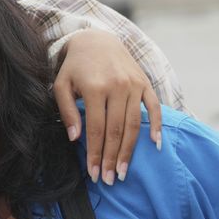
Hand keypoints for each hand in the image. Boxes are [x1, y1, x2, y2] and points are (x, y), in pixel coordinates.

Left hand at [53, 29, 162, 185]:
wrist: (96, 39)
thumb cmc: (75, 66)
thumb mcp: (61, 84)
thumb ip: (67, 111)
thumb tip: (75, 139)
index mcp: (95, 87)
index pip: (96, 129)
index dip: (95, 153)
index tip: (94, 174)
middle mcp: (117, 86)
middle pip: (116, 131)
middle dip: (112, 158)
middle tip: (110, 180)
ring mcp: (133, 84)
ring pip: (134, 124)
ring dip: (130, 150)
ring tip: (124, 171)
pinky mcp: (145, 83)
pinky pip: (154, 107)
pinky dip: (156, 126)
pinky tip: (155, 145)